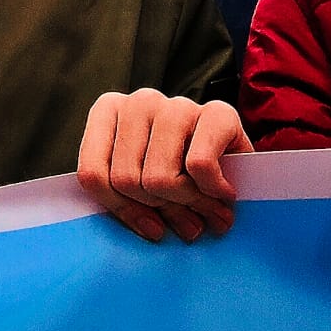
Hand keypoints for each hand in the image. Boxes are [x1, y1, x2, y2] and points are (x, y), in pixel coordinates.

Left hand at [76, 90, 252, 242]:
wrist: (238, 165)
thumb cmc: (179, 176)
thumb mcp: (139, 187)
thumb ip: (125, 201)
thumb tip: (151, 229)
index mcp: (109, 110)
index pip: (92, 175)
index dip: (122, 210)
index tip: (149, 223)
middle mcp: (140, 101)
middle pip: (127, 180)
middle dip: (158, 208)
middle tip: (183, 219)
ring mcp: (178, 104)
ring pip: (159, 179)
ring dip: (185, 204)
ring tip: (201, 208)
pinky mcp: (219, 113)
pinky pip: (200, 166)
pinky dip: (213, 191)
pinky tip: (223, 192)